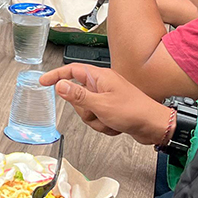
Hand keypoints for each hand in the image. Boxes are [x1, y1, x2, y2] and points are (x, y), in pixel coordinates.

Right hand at [37, 64, 173, 141]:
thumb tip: (60, 85)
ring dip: (96, 120)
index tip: (43, 81)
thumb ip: (78, 95)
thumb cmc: (134, 111)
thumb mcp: (101, 104)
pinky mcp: (111, 109)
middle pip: (77, 96)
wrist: (153, 126)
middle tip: (97, 113)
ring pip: (86, 111)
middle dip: (85, 110)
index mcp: (100, 77)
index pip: (71, 70)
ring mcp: (106, 97)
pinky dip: (104, 125)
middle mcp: (102, 85)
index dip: (56, 75)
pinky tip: (115, 125)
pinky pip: (96, 119)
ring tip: (110, 120)